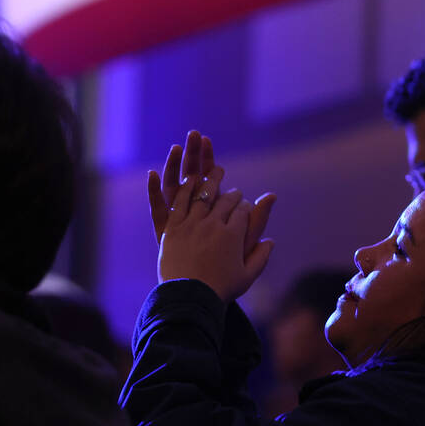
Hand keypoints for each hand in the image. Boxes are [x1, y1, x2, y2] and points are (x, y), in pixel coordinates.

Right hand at [148, 131, 275, 258]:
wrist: (208, 291)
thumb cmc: (230, 267)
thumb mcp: (247, 237)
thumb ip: (258, 216)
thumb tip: (273, 195)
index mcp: (214, 210)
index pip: (212, 178)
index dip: (210, 159)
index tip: (207, 139)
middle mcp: (195, 213)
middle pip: (193, 177)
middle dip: (193, 155)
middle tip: (192, 134)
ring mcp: (178, 220)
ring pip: (174, 188)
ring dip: (173, 166)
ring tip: (175, 147)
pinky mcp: (166, 231)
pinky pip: (158, 209)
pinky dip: (153, 192)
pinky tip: (151, 174)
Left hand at [158, 167, 276, 303]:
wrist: (189, 297)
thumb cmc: (220, 290)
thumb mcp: (247, 276)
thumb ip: (261, 257)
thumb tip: (271, 241)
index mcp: (234, 236)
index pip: (243, 211)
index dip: (246, 206)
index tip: (246, 206)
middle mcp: (214, 225)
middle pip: (226, 201)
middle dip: (233, 193)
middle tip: (234, 190)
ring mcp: (193, 224)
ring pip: (203, 196)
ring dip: (211, 182)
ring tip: (215, 173)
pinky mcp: (174, 227)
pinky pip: (180, 202)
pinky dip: (186, 189)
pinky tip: (190, 180)